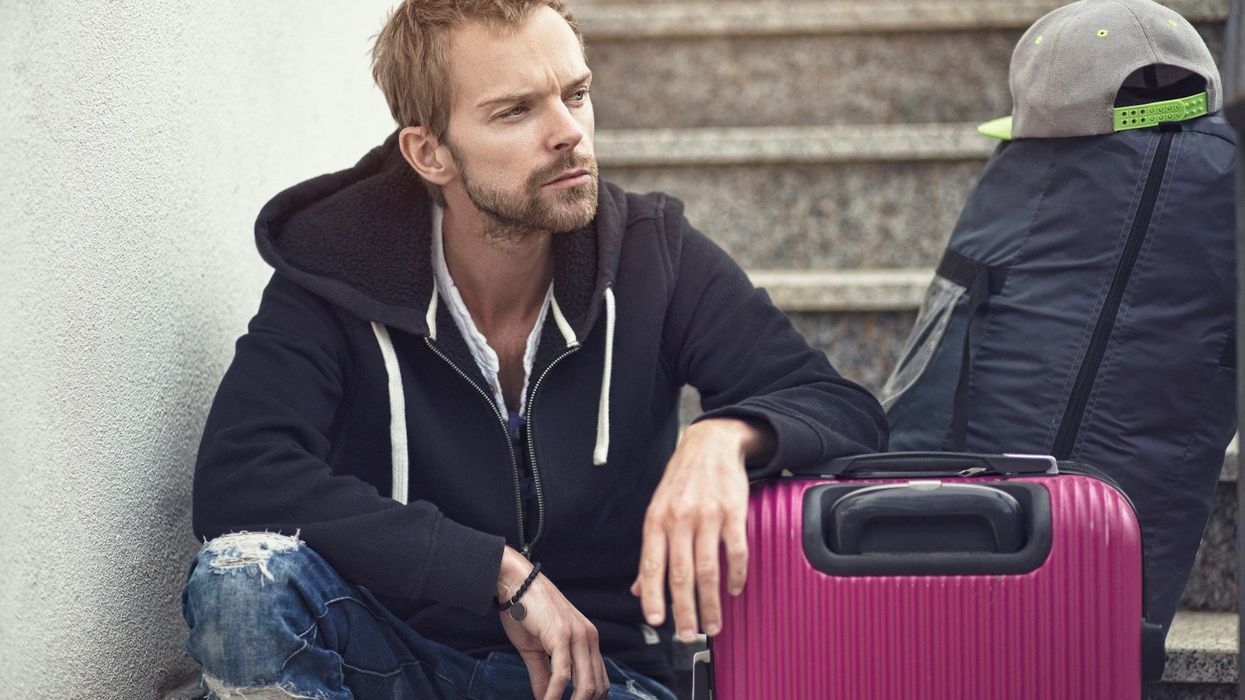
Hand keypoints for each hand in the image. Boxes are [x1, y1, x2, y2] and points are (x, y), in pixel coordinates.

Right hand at [497, 546, 607, 699]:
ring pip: (585, 683)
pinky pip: (562, 674)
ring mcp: (577, 636)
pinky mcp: (562, 635)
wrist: (515, 582)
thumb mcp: (536, 649)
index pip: (600, 679)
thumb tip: (545, 698)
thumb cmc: (525, 611)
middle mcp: (588, 637)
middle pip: (597, 685)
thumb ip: (544, 675)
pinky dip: (554, 694)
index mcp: (587, 639)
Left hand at [630, 417, 771, 640]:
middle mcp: (679, 520)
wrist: (710, 444)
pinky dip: (736, 575)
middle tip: (689, 635)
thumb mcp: (658, 511)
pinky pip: (736, 551)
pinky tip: (734, 590)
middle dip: (684, 610)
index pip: (651, 566)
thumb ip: (652, 551)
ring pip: (708, 569)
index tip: (657, 622)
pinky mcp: (733, 512)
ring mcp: (707, 516)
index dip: (653, 597)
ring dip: (711, 602)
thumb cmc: (682, 481)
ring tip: (713, 624)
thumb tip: (639, 588)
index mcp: (656, 521)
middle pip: (680, 574)